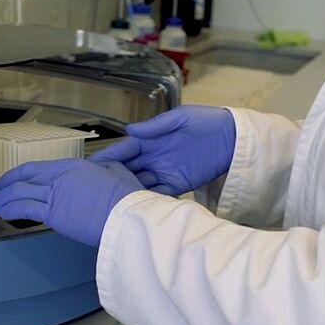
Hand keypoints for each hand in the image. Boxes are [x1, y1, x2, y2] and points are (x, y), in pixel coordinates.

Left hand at [0, 158, 143, 246]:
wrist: (126, 214)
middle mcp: (59, 178)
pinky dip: (11, 210)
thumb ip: (103, 170)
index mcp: (72, 166)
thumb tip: (102, 172)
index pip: (37, 168)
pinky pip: (26, 210)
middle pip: (23, 180)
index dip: (19, 173)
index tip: (11, 178)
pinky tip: (3, 214)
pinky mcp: (55, 215)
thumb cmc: (126, 197)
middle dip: (4, 187)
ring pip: (19, 195)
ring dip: (1, 200)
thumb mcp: (116, 172)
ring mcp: (55, 196)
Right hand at [90, 106, 235, 195]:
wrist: (233, 138)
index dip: (109, 156)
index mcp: (152, 139)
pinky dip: (147, 199)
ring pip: (139, 183)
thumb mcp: (181, 118)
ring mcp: (164, 171)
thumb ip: (156, 125)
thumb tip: (131, 129)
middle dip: (112, 177)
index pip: (125, 149)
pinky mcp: (178, 184)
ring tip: (111, 201)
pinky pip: (158, 193)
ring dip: (127, 190)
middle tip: (94, 189)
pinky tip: (134, 205)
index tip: (92, 165)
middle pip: (128, 169)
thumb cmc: (208, 121)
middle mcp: (154, 156)